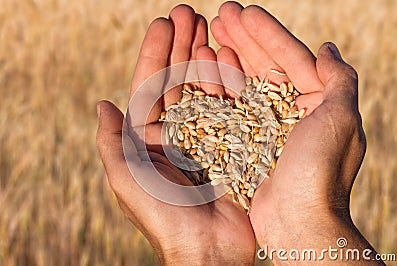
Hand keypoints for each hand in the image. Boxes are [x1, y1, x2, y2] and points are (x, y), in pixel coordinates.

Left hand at [96, 5, 254, 264]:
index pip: (149, 87)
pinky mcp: (231, 144)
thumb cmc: (164, 217)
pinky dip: (230, 82)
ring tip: (211, 27)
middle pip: (177, 81)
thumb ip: (112, 141)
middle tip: (190, 13)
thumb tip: (102, 103)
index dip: (155, 54)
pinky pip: (229, 107)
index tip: (164, 23)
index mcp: (148, 140)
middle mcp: (176, 135)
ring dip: (205, 57)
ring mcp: (205, 137)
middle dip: (181, 47)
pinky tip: (231, 58)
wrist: (209, 250)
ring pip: (204, 89)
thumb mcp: (127, 178)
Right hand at [212, 2, 382, 263]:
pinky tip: (205, 67)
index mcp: (315, 104)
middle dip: (243, 38)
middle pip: (263, 66)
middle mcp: (288, 113)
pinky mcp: (243, 143)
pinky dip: (218, 87)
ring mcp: (263, 128)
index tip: (244, 11)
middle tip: (221, 13)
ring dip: (227, 56)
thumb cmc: (319, 171)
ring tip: (207, 33)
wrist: (295, 222)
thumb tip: (328, 47)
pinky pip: (228, 108)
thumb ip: (339, 78)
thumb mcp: (341, 119)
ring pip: (243, 84)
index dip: (267, 33)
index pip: (290, 58)